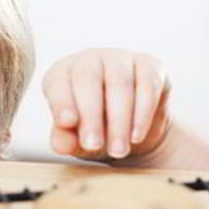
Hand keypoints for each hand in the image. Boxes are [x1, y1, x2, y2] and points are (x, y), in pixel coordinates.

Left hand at [42, 48, 170, 160]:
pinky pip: (148, 85)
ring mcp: (121, 58)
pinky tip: (136, 136)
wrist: (133, 130)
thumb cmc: (96, 129)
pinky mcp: (150, 65)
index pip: (57, 82)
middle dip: (91, 115)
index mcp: (63, 73)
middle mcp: (90, 59)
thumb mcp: (76, 139)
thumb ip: (65, 140)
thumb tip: (61, 144)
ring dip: (119, 120)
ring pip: (120, 83)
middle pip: (87, 78)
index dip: (61, 101)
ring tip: (118, 150)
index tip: (67, 122)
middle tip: (93, 145)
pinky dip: (142, 114)